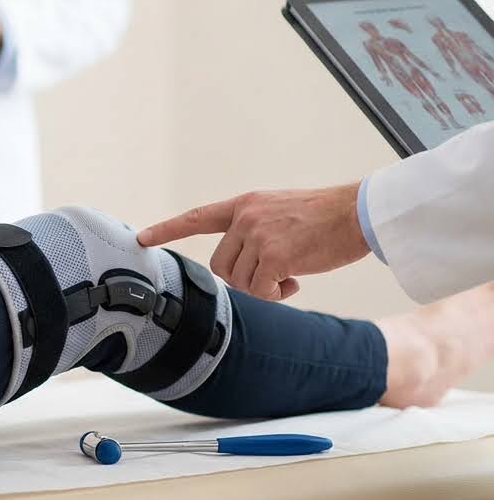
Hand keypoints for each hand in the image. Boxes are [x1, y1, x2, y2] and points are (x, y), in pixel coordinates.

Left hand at [135, 183, 370, 300]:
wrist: (357, 212)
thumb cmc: (324, 217)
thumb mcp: (278, 211)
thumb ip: (253, 230)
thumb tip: (239, 264)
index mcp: (244, 205)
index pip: (196, 217)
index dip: (166, 229)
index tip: (141, 238)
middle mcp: (245, 218)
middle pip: (221, 265)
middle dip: (243, 279)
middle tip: (273, 277)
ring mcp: (258, 236)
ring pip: (241, 282)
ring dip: (264, 288)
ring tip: (290, 274)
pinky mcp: (274, 256)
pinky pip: (262, 291)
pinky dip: (277, 294)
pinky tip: (296, 280)